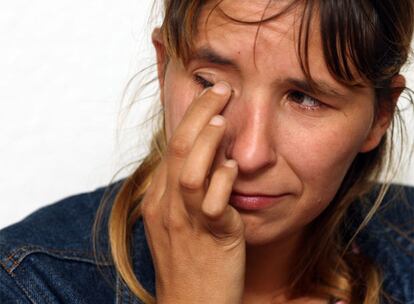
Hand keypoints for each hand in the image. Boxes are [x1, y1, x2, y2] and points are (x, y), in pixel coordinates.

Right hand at [141, 81, 245, 303]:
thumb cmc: (189, 262)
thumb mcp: (178, 222)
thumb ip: (186, 190)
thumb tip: (208, 158)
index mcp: (159, 199)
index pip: (170, 148)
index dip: (188, 118)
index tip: (208, 96)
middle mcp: (167, 206)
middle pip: (178, 149)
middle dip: (198, 114)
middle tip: (219, 90)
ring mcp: (186, 222)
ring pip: (189, 171)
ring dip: (207, 141)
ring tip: (222, 118)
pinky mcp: (211, 238)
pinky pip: (213, 204)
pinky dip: (223, 181)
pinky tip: (234, 167)